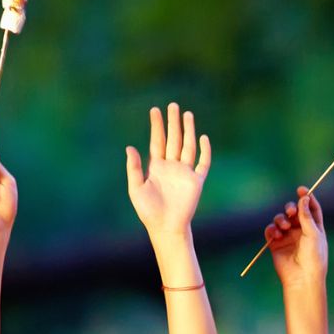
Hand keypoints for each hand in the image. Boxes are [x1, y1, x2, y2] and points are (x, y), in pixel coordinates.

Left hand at [125, 103, 211, 239]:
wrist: (165, 227)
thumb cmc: (148, 210)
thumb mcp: (136, 188)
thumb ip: (134, 167)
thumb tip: (129, 147)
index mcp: (156, 166)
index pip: (157, 141)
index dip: (156, 126)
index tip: (155, 110)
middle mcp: (171, 166)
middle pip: (173, 139)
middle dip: (173, 123)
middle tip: (173, 106)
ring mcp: (185, 173)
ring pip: (187, 146)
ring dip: (188, 131)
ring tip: (187, 114)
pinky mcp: (196, 181)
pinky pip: (203, 163)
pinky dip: (204, 151)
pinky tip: (203, 138)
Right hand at [265, 187, 327, 284]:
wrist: (302, 278)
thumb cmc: (313, 257)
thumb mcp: (313, 234)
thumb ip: (306, 216)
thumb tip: (303, 198)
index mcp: (315, 228)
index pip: (311, 208)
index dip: (306, 198)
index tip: (300, 189)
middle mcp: (301, 231)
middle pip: (294, 212)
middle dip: (290, 208)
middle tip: (291, 212)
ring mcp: (288, 237)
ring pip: (281, 219)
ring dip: (280, 219)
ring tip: (283, 226)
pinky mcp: (276, 244)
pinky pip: (271, 231)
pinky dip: (272, 230)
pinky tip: (276, 234)